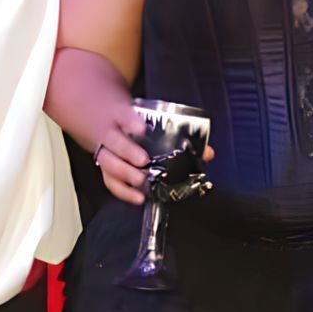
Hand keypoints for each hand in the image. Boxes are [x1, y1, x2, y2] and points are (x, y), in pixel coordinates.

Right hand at [92, 108, 215, 206]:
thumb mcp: (151, 120)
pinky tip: (138, 197)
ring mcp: (105, 150)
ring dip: (124, 173)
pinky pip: (110, 180)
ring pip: (107, 161)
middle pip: (112, 140)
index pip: (123, 114)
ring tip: (141, 181)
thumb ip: (180, 135)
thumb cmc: (136, 123)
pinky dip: (123, 191)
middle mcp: (110, 132)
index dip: (130, 121)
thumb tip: (207, 153)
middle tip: (144, 161)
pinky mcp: (105, 168)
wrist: (105, 120)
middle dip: (127, 151)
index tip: (141, 128)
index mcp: (121, 114)